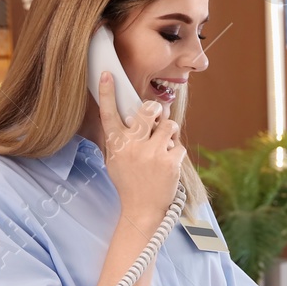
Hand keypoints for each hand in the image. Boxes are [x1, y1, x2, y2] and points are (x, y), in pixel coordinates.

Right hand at [97, 71, 183, 222]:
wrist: (142, 210)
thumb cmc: (129, 182)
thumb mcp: (114, 159)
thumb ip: (118, 137)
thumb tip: (125, 114)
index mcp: (116, 144)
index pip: (109, 113)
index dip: (107, 92)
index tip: (108, 75)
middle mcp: (132, 146)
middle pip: (148, 109)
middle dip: (156, 110)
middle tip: (157, 116)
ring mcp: (152, 154)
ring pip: (169, 125)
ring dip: (170, 132)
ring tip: (164, 144)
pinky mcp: (170, 162)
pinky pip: (179, 145)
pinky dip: (176, 152)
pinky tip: (168, 164)